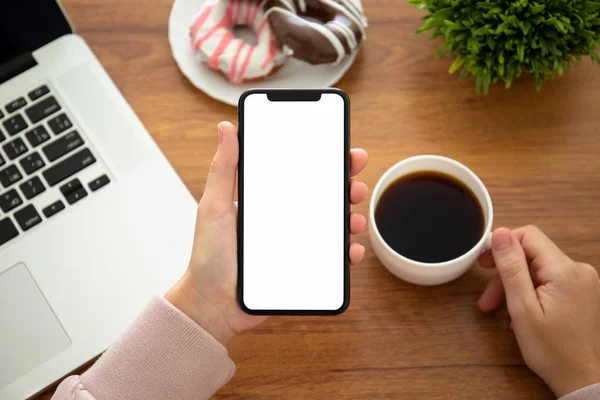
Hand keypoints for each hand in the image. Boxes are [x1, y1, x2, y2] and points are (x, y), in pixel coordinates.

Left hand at [166, 122, 368, 344]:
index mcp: (267, 200)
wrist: (212, 304)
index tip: (342, 149)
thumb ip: (223, 169)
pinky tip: (352, 249)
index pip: (300, 173)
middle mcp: (284, 219)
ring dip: (350, 218)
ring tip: (354, 218)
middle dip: (346, 186)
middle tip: (355, 183)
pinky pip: (331, 258)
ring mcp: (295, 243)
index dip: (324, 160)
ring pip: (332, 225)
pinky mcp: (302, 266)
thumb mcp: (213, 206)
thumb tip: (226, 129)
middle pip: (323, 197)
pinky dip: (347, 252)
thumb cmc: (209, 256)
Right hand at [477, 226, 599, 396]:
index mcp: (564, 270)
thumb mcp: (522, 309)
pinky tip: (521, 311)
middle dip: (505, 272)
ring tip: (498, 310)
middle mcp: (578, 269)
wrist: (582, 379)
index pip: (528, 235)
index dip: (502, 245)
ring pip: (537, 268)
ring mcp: (582, 281)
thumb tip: (500, 234)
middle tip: (487, 298)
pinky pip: (548, 279)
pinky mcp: (581, 291)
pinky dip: (530, 291)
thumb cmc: (553, 351)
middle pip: (531, 254)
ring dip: (514, 284)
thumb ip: (511, 268)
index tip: (483, 265)